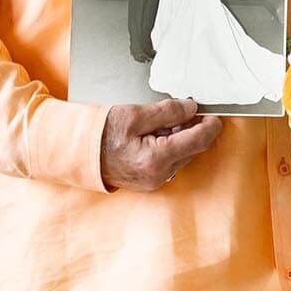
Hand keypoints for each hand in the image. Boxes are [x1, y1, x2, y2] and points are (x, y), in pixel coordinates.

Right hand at [100, 98, 221, 191]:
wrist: (77, 153)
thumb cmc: (101, 134)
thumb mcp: (135, 114)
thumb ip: (168, 111)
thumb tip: (192, 109)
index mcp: (156, 159)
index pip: (199, 140)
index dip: (210, 124)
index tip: (213, 113)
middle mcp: (158, 175)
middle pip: (193, 148)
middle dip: (194, 128)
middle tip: (187, 110)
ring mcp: (154, 181)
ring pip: (183, 155)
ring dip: (182, 137)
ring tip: (166, 121)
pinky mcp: (149, 181)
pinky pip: (170, 161)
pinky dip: (171, 146)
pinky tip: (158, 134)